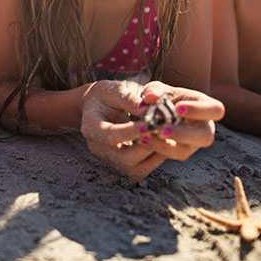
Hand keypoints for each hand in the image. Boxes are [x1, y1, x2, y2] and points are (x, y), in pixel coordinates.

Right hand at [80, 80, 222, 180]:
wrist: (96, 108)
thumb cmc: (105, 96)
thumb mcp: (114, 90)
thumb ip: (128, 99)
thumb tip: (147, 109)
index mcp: (90, 127)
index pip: (110, 135)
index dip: (130, 132)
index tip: (150, 124)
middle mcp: (97, 147)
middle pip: (123, 159)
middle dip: (146, 147)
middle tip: (164, 133)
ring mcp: (109, 159)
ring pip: (133, 168)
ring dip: (153, 155)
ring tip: (170, 139)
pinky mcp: (120, 163)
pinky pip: (139, 169)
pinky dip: (154, 160)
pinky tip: (166, 145)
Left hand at [131, 82, 224, 160]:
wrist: (157, 111)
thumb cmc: (163, 96)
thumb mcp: (158, 89)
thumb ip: (154, 90)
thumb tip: (150, 97)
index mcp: (206, 106)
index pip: (215, 110)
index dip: (199, 110)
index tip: (178, 108)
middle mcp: (204, 127)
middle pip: (205, 137)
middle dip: (183, 134)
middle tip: (162, 130)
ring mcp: (193, 143)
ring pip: (185, 151)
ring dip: (165, 146)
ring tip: (145, 136)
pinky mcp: (179, 152)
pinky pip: (171, 155)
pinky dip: (156, 147)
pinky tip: (142, 139)